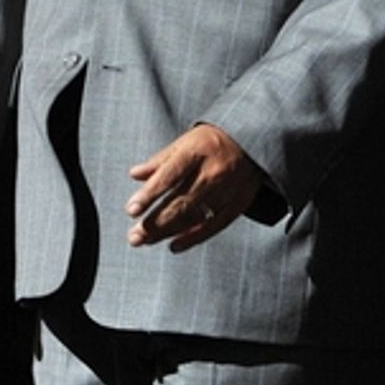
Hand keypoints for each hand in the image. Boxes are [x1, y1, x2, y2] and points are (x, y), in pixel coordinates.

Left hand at [125, 123, 263, 253]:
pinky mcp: (238, 202)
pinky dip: (193, 238)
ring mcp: (227, 188)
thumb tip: (134, 174)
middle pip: (180, 201)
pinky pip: (214, 225)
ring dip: (167, 231)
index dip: (150, 193)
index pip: (170, 174)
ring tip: (146, 240)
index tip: (131, 210)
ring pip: (194, 216)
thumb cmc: (213, 140)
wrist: (254, 139)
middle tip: (134, 237)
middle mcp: (213, 170)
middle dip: (155, 222)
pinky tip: (174, 245)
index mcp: (198, 150)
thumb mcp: (187, 141)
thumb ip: (161, 160)